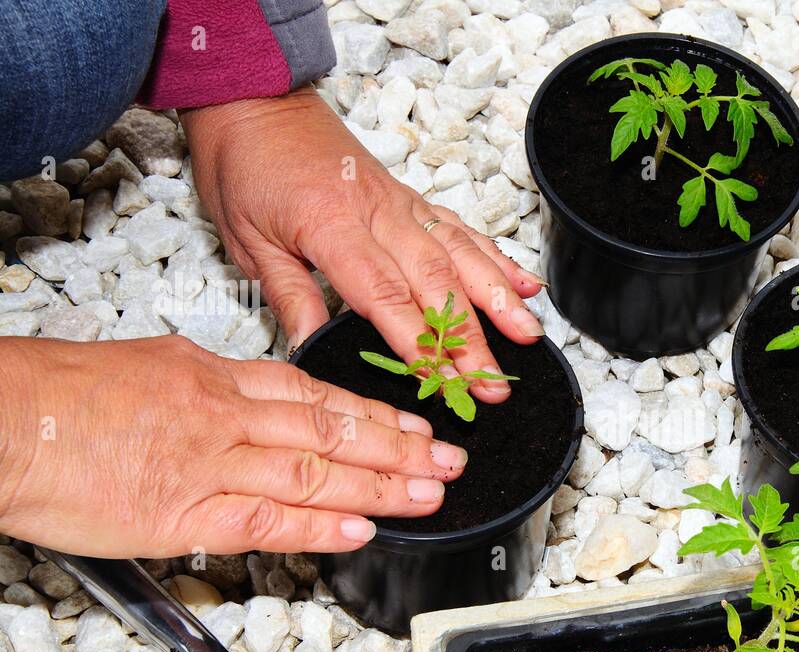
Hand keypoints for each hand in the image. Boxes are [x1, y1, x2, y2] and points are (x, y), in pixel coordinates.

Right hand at [0, 335, 466, 557]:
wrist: (1, 419)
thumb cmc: (56, 394)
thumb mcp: (146, 365)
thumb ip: (201, 386)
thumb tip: (238, 399)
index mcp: (213, 376)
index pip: (313, 393)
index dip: (370, 411)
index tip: (410, 422)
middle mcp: (224, 415)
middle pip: (331, 430)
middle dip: (399, 447)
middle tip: (449, 458)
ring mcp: (210, 463)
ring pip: (316, 471)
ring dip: (382, 484)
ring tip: (431, 492)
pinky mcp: (184, 512)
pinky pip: (268, 518)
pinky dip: (320, 523)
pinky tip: (361, 528)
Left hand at [182, 88, 544, 403]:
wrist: (253, 98)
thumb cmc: (244, 166)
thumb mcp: (247, 241)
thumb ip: (289, 297)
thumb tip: (311, 352)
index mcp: (332, 225)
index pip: (384, 295)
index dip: (419, 342)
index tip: (443, 380)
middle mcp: (378, 213)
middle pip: (436, 282)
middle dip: (471, 338)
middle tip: (493, 382)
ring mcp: (401, 204)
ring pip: (462, 254)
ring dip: (500, 299)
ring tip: (530, 336)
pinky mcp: (411, 197)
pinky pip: (462, 229)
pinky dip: (497, 258)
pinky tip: (525, 284)